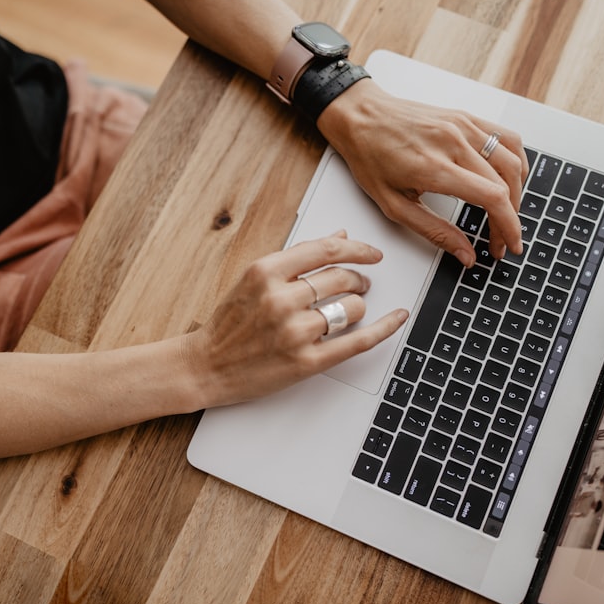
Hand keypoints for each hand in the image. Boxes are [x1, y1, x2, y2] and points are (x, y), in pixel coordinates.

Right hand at [186, 231, 407, 405]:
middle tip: (360, 283)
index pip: (325, 250)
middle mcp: (280, 299)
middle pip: (341, 277)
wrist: (206, 366)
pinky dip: (383, 329)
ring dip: (359, 305)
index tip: (371, 252)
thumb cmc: (229, 324)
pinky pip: (356, 342)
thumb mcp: (254, 280)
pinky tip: (396, 318)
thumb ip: (296, 258)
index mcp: (265, 272)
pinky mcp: (306, 362)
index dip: (357, 248)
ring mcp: (294, 332)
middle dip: (358, 278)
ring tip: (352, 308)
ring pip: (351, 308)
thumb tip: (339, 237)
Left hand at [317, 80, 529, 265]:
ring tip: (507, 213)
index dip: (508, 227)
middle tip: (500, 240)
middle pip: (505, 184)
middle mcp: (454, 142)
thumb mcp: (393, 206)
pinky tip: (509, 179)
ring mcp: (463, 126)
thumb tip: (465, 254)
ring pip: (513, 160)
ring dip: (518, 192)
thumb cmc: (370, 157)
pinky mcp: (466, 117)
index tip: (508, 246)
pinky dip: (516, 162)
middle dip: (510, 219)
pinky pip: (507, 137)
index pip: (492, 198)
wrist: (360, 115)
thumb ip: (434, 232)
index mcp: (434, 167)